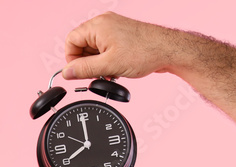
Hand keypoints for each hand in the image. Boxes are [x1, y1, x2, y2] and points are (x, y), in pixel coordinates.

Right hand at [63, 12, 180, 80]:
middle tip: (98, 73)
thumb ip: (83, 69)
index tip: (79, 72)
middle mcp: (104, 23)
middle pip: (81, 44)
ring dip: (97, 63)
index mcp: (98, 26)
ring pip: (93, 48)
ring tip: (110, 71)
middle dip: (87, 62)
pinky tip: (116, 68)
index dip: (72, 60)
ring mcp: (113, 28)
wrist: (168, 50)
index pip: (71, 41)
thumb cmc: (144, 52)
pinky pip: (105, 48)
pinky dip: (106, 60)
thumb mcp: (108, 65)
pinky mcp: (121, 35)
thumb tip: (66, 72)